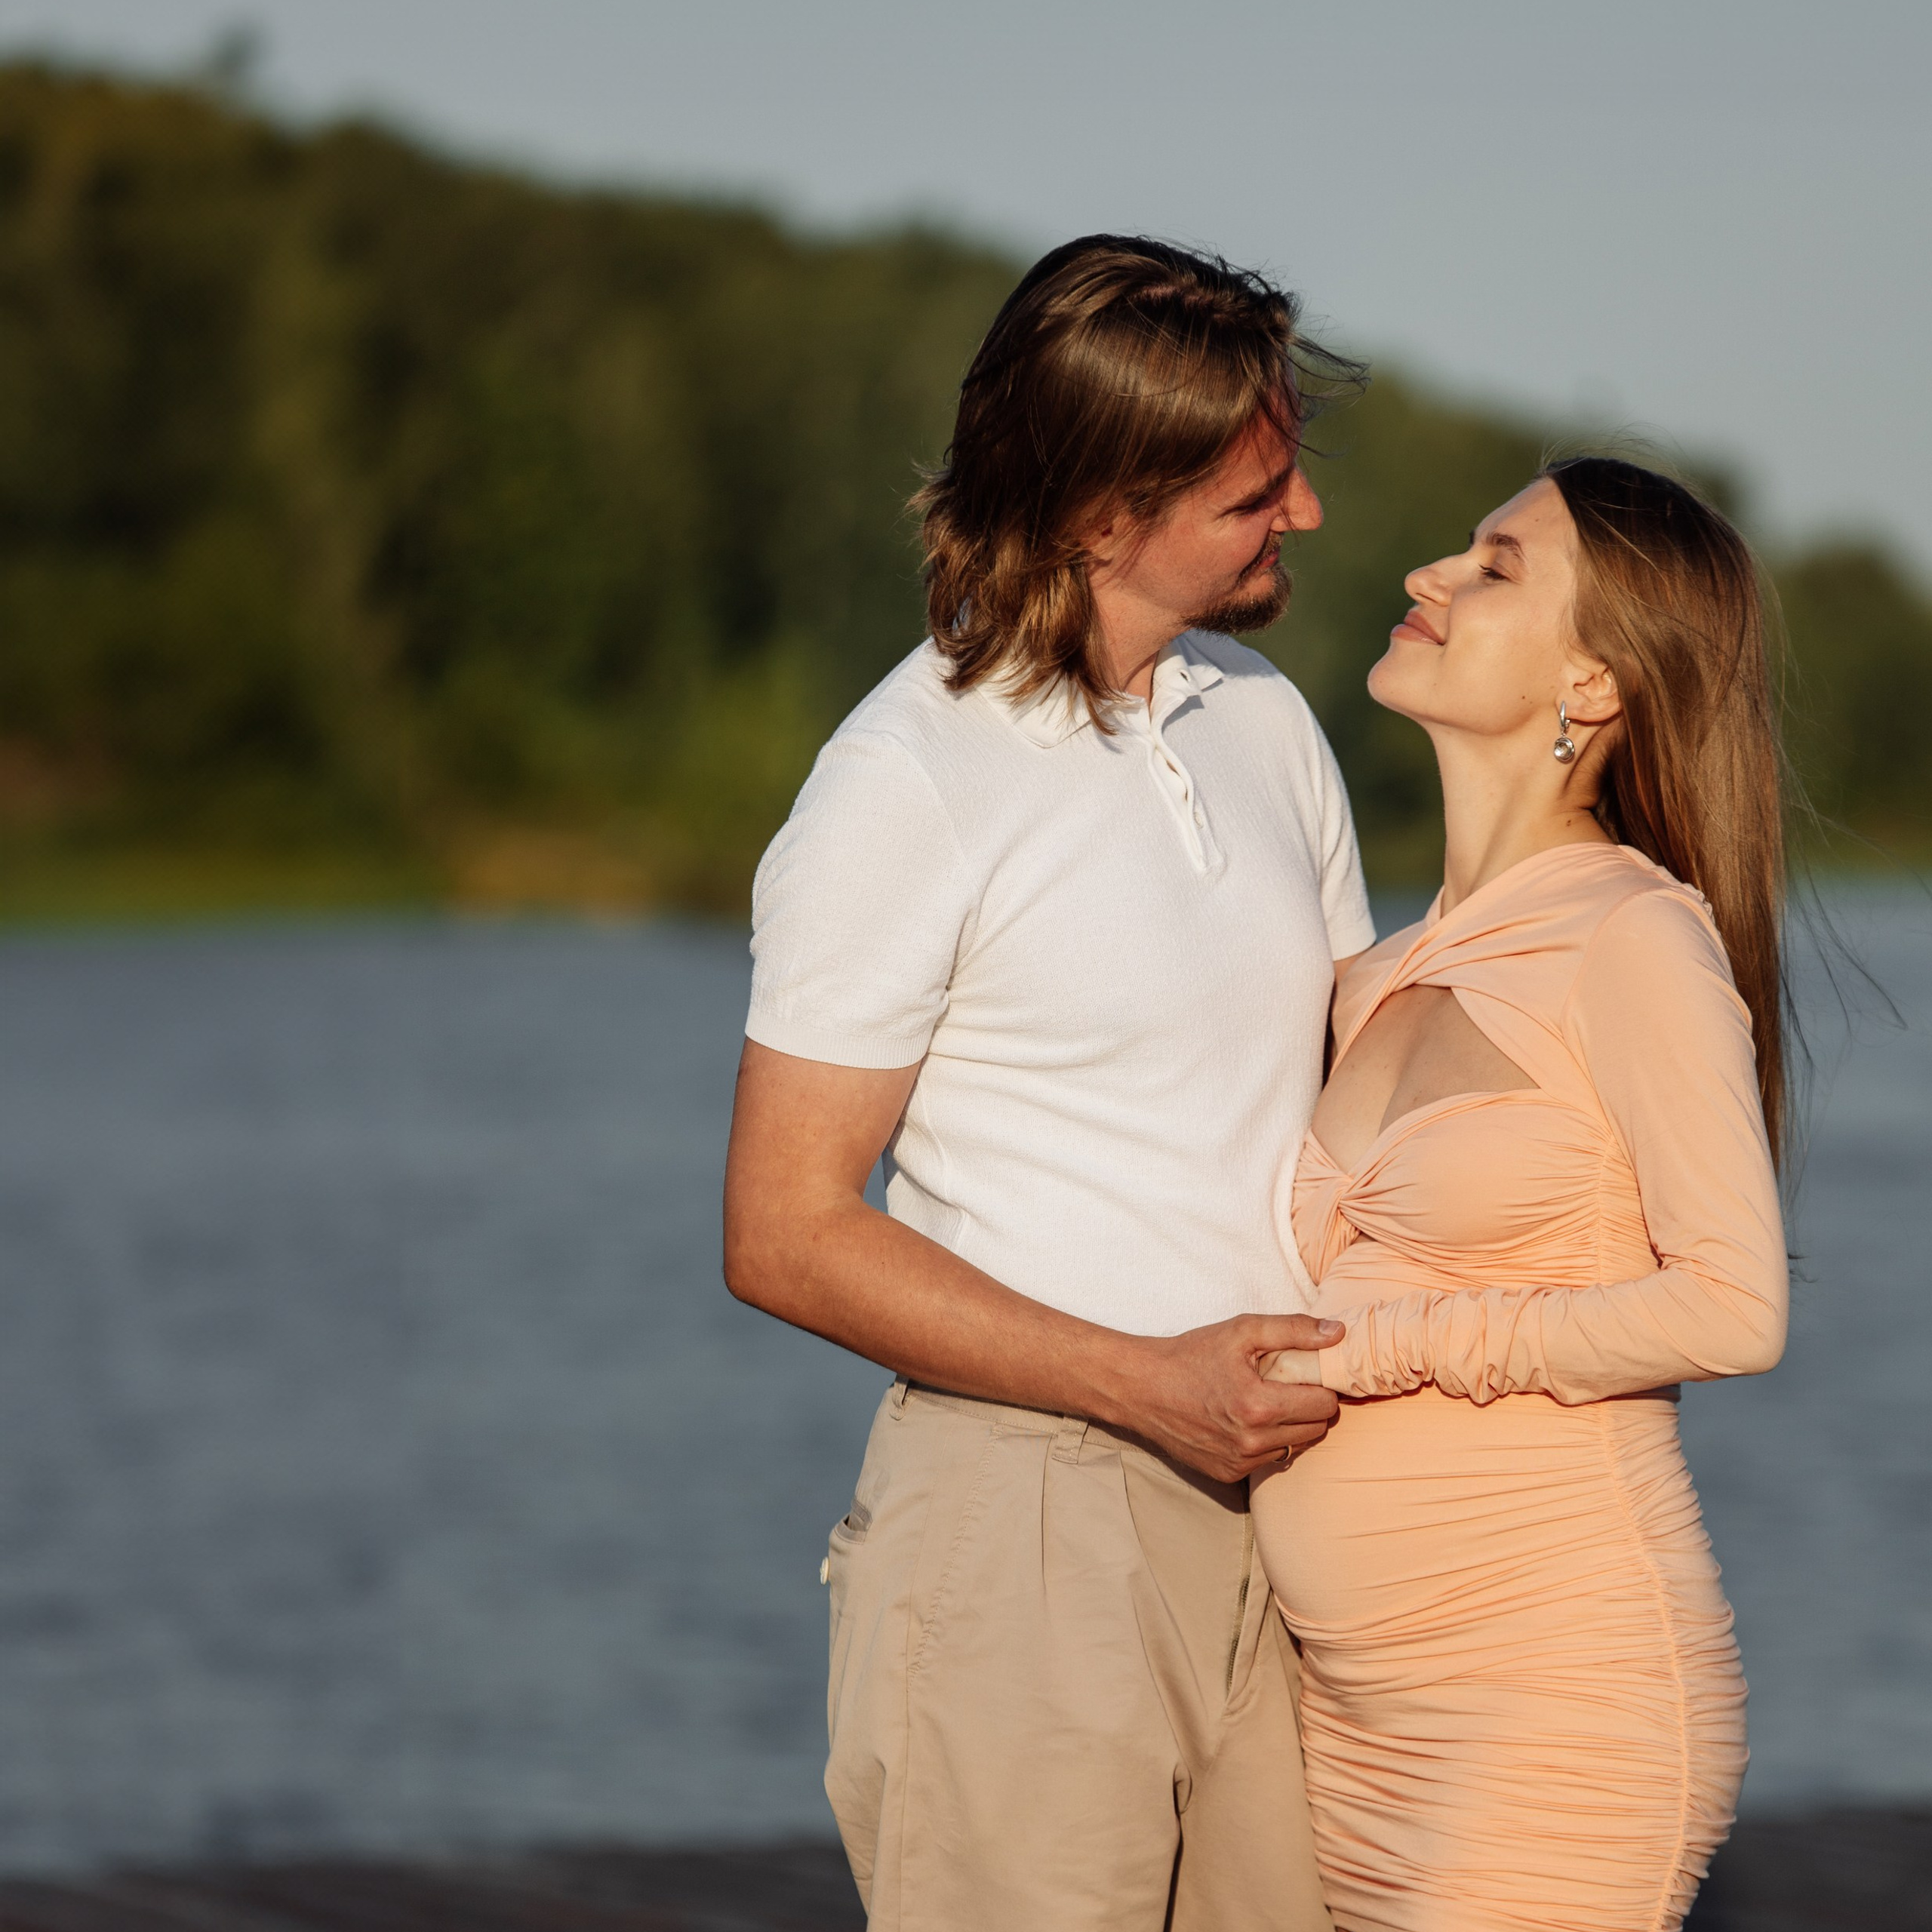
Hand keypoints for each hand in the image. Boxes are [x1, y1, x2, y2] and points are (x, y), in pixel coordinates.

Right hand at [1116, 1314, 1344, 1483]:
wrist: (1143, 1388)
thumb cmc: (1191, 1355)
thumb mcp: (1241, 1331)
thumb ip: (1293, 1329)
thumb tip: (1336, 1333)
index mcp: (1259, 1406)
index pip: (1325, 1405)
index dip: (1321, 1386)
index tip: (1305, 1374)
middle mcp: (1252, 1442)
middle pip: (1316, 1430)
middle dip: (1309, 1406)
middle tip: (1287, 1386)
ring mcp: (1240, 1463)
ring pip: (1295, 1447)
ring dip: (1290, 1427)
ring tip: (1266, 1402)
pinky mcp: (1228, 1475)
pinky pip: (1268, 1461)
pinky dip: (1266, 1442)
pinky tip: (1245, 1421)